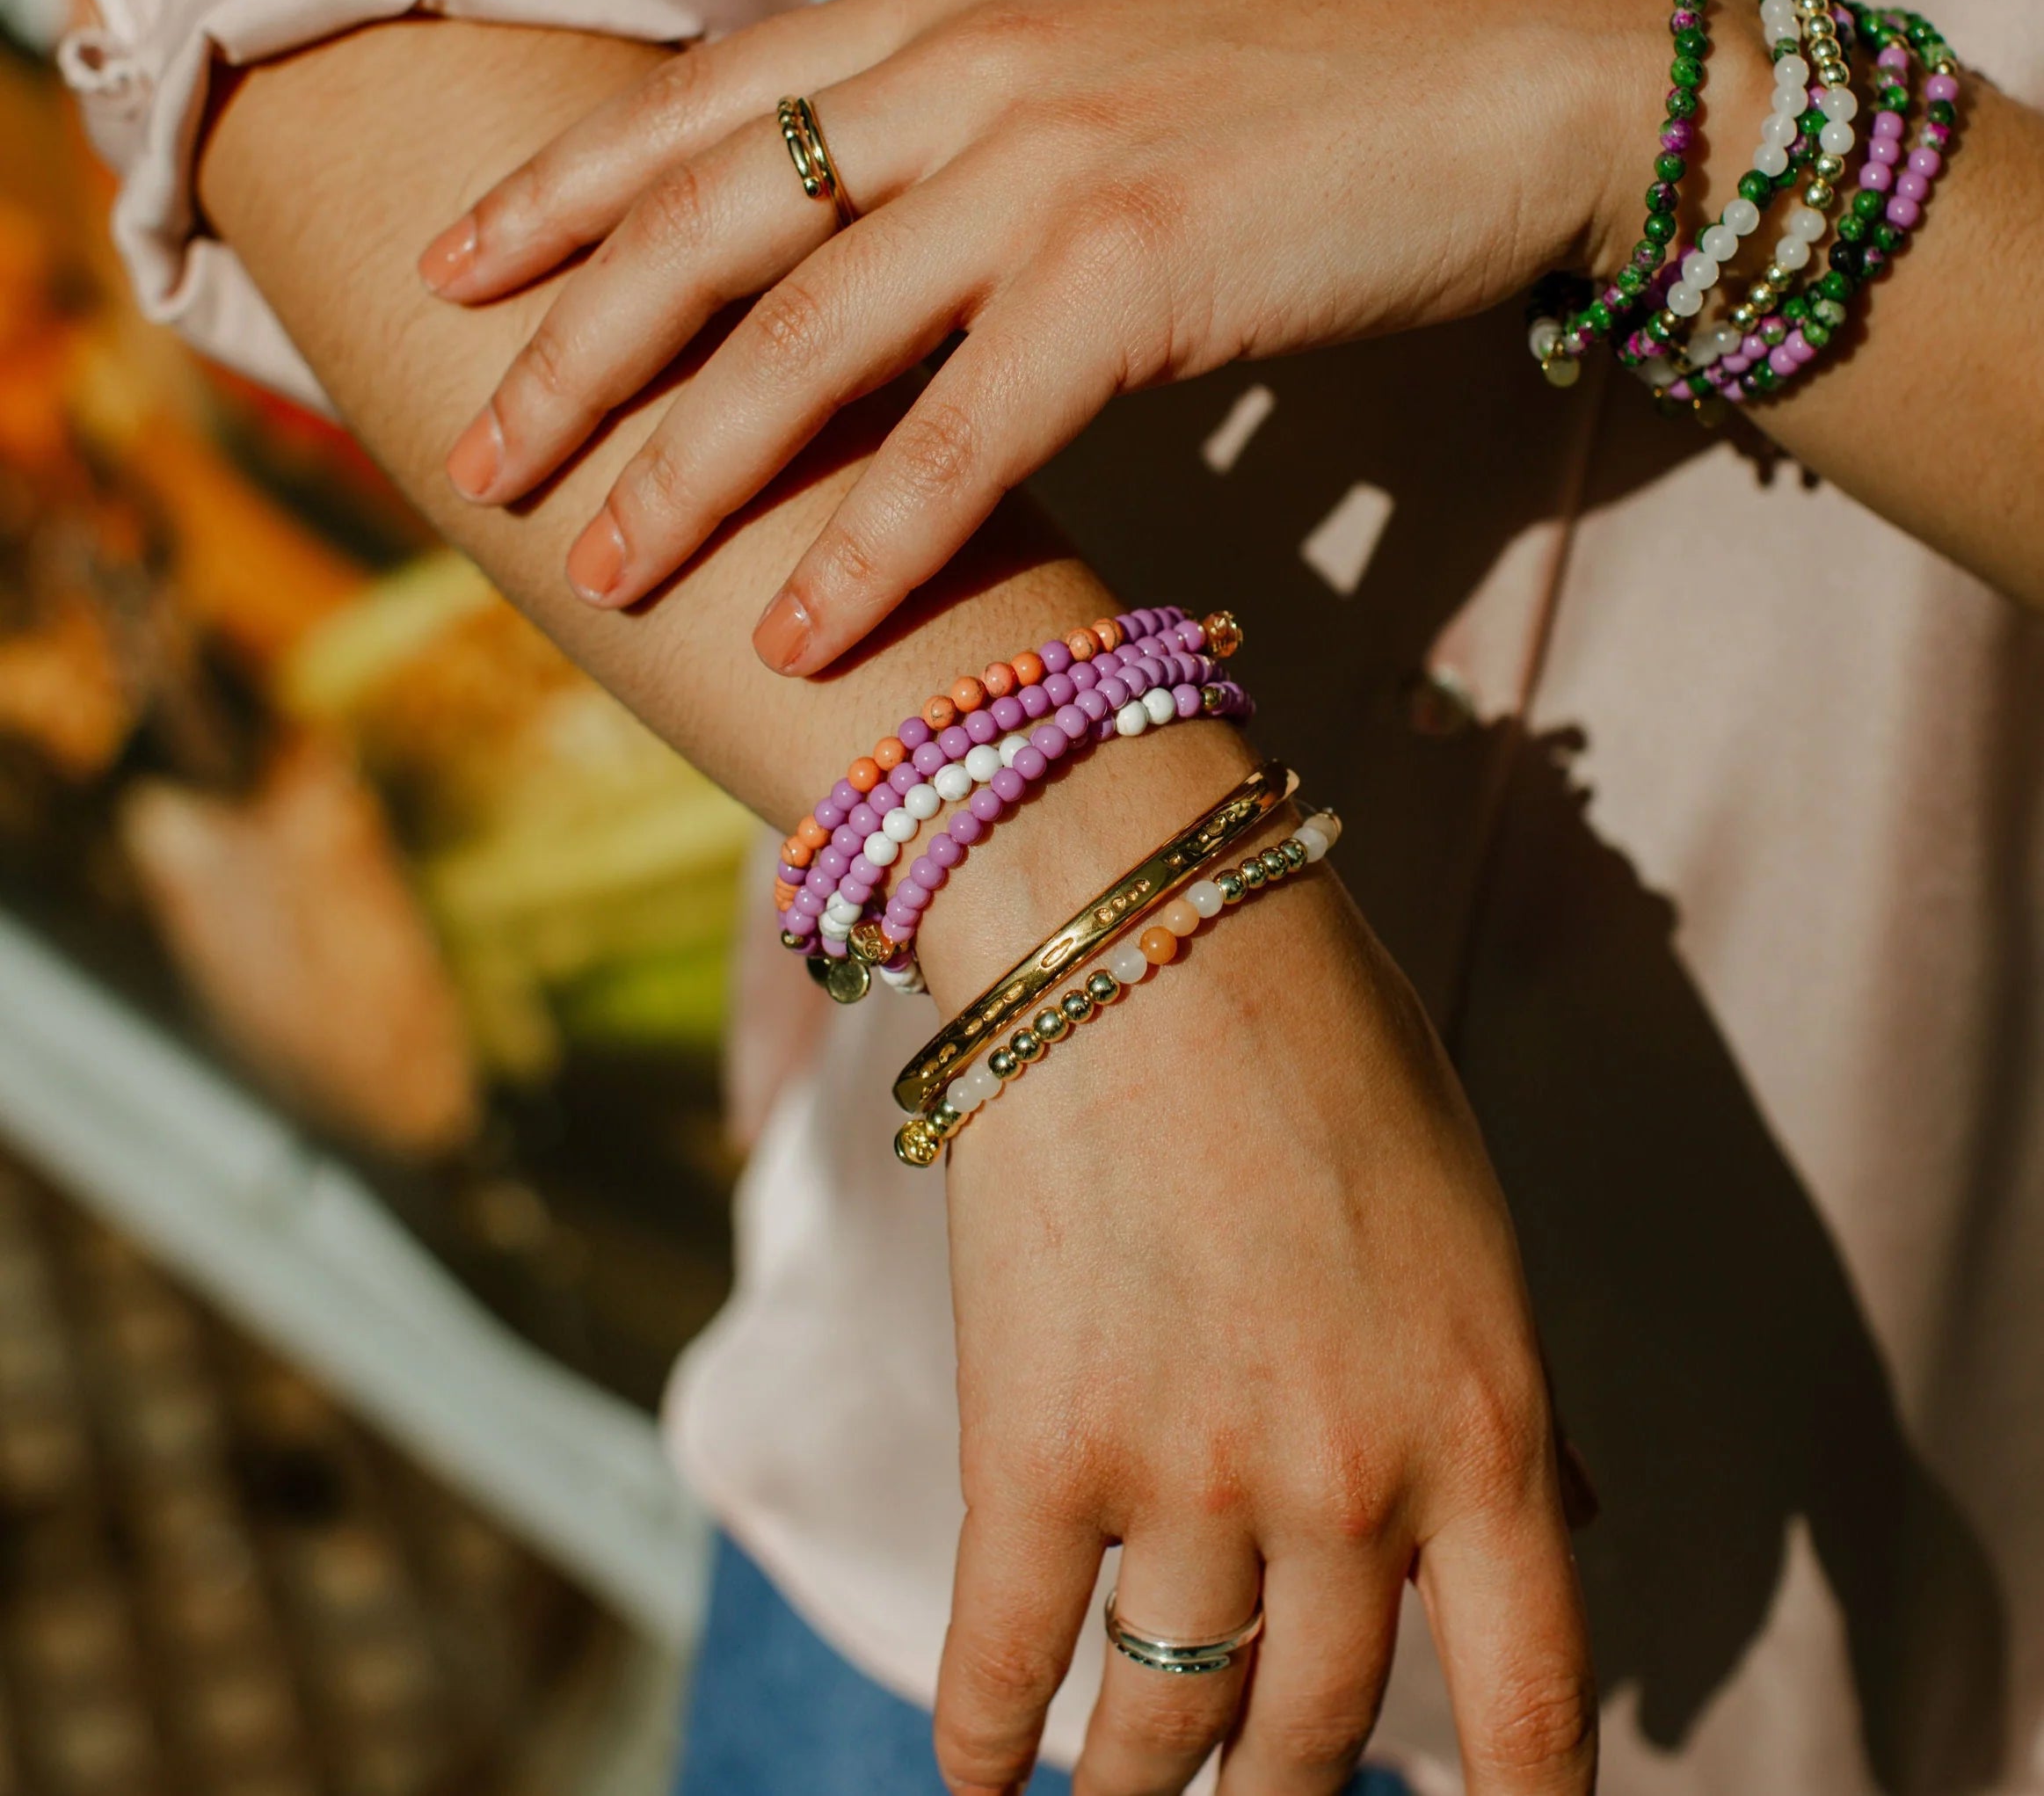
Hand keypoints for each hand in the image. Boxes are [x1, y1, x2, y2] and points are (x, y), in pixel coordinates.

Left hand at [419, 0, 1685, 672]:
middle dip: (572, 348)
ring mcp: (1048, 163)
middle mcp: (967, 68)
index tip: (457, 268)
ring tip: (596, 570)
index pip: (702, 103)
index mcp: (946, 11)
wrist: (1520, 78)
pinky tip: (798, 633)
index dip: (563, 190)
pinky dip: (870, 542)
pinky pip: (962, 432)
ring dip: (687, 467)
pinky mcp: (1139, 269)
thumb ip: (965, 136)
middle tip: (479, 459)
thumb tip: (867, 248)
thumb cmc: (1315, 93)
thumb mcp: (1100, 75)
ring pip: (807, 334)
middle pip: (709, 222)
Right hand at [916, 726, 1595, 1795]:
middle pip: (1320, 1732)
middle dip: (1293, 1776)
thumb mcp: (1470, 1220)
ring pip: (1165, 1728)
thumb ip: (1511, 1396)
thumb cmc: (1324, 1047)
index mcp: (1483, 1425)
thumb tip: (1579, 1531)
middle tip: (1265, 1772)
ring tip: (1133, 1793)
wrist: (1140, 929)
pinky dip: (987, 1747)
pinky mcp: (1032, 1449)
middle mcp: (1347, 1485)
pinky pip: (1004, 1662)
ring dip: (1148, 1787)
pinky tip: (987, 1781)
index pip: (1534, 1710)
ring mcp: (1185, 1476)